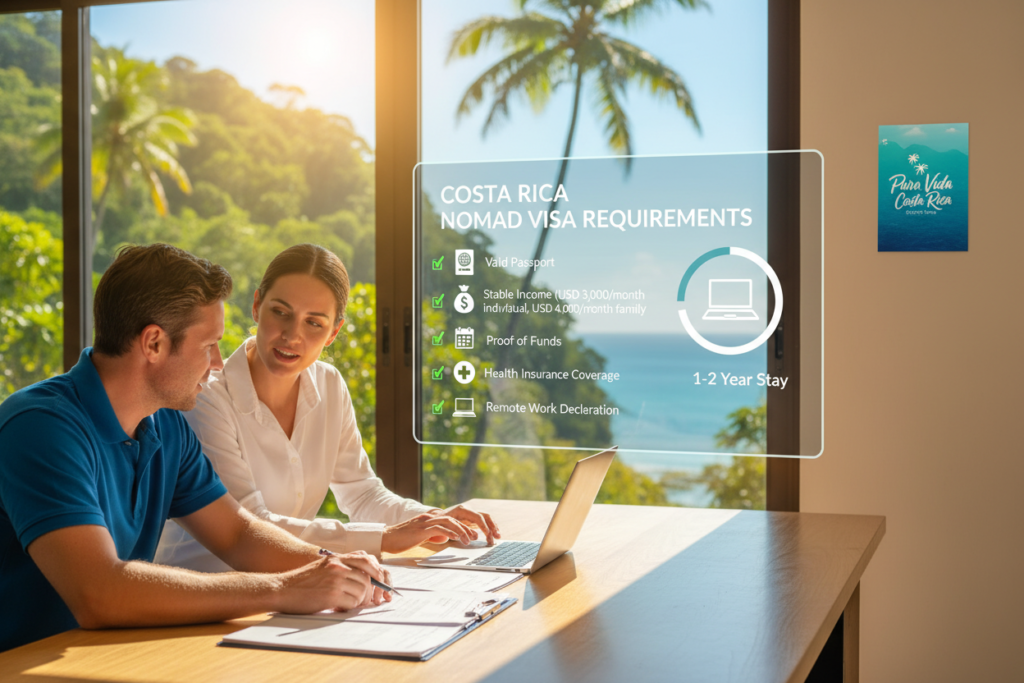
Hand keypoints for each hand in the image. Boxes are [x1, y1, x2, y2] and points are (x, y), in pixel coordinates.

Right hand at [276, 550, 390, 612]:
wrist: (281, 589)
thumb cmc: (301, 582)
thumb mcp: (322, 567)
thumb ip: (340, 568)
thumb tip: (362, 578)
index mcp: (336, 558)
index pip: (366, 560)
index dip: (376, 572)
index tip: (379, 582)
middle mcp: (338, 566)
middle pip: (368, 577)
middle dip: (370, 591)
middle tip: (366, 600)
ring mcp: (335, 580)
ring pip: (362, 591)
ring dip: (359, 600)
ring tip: (348, 603)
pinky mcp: (331, 595)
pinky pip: (353, 602)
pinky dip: (350, 607)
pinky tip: (340, 607)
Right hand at [382, 512, 476, 553]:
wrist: (386, 539)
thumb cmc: (402, 539)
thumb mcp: (421, 536)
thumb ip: (432, 534)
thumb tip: (443, 538)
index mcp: (429, 518)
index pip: (450, 519)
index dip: (462, 526)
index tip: (471, 534)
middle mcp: (429, 517)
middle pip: (453, 519)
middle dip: (466, 528)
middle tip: (475, 537)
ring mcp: (425, 522)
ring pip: (448, 522)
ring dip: (461, 531)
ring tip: (469, 540)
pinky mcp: (421, 529)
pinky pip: (439, 529)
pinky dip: (450, 533)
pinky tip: (457, 539)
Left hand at [439, 504, 500, 544]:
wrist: (437, 517)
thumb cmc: (439, 521)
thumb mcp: (444, 524)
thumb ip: (453, 528)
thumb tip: (458, 534)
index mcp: (462, 509)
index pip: (477, 517)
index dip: (484, 526)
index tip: (488, 534)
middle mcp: (469, 509)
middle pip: (485, 516)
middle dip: (492, 526)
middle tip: (497, 536)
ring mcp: (472, 513)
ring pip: (487, 518)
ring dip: (493, 527)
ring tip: (497, 537)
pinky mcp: (473, 518)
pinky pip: (484, 522)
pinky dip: (490, 528)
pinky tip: (493, 535)